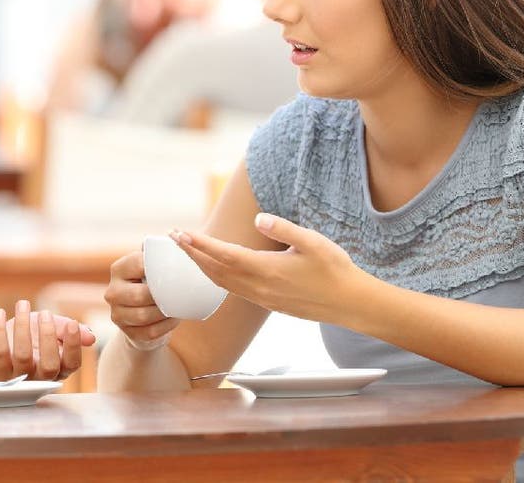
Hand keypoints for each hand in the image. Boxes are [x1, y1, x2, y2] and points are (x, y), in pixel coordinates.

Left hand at [0, 300, 95, 380]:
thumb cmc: (30, 336)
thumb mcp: (52, 329)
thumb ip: (70, 331)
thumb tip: (91, 337)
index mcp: (59, 369)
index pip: (72, 364)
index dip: (74, 345)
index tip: (72, 323)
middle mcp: (40, 379)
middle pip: (49, 366)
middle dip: (49, 337)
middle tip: (45, 313)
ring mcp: (18, 379)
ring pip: (23, 357)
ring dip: (23, 327)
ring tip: (22, 304)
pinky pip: (0, 354)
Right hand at [103, 250, 179, 349]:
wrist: (145, 315)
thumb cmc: (153, 283)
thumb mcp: (152, 266)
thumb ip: (159, 252)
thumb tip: (176, 234)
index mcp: (119, 269)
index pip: (137, 264)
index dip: (157, 267)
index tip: (174, 269)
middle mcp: (112, 291)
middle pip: (139, 295)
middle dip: (161, 296)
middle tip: (179, 293)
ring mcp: (117, 313)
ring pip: (144, 315)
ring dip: (164, 312)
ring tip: (178, 307)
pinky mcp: (126, 332)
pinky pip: (149, 332)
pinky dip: (165, 326)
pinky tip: (173, 319)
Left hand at [172, 213, 369, 322]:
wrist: (350, 304)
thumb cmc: (335, 269)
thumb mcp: (313, 242)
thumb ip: (284, 229)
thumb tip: (258, 219)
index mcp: (267, 270)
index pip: (223, 255)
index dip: (199, 244)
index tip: (180, 234)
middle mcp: (259, 287)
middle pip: (215, 270)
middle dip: (192, 254)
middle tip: (173, 239)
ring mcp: (262, 298)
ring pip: (222, 283)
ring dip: (202, 267)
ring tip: (187, 252)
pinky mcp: (268, 303)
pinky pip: (234, 290)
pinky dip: (217, 278)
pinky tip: (214, 270)